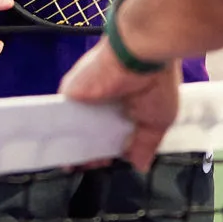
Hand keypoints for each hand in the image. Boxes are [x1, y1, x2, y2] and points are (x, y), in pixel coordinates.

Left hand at [61, 40, 181, 171]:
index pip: (113, 130)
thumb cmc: (157, 80)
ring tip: (75, 164)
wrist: (138, 55)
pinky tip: (65, 150)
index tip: (107, 162)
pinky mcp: (71, 92)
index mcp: (128, 102)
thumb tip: (141, 165)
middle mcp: (105, 97)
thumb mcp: (159, 120)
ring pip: (77, 126)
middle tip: (91, 166)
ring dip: (76, 145)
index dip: (110, 148)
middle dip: (90, 150)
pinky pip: (64, 119)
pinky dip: (64, 135)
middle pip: (92, 129)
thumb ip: (146, 144)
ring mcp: (87, 94)